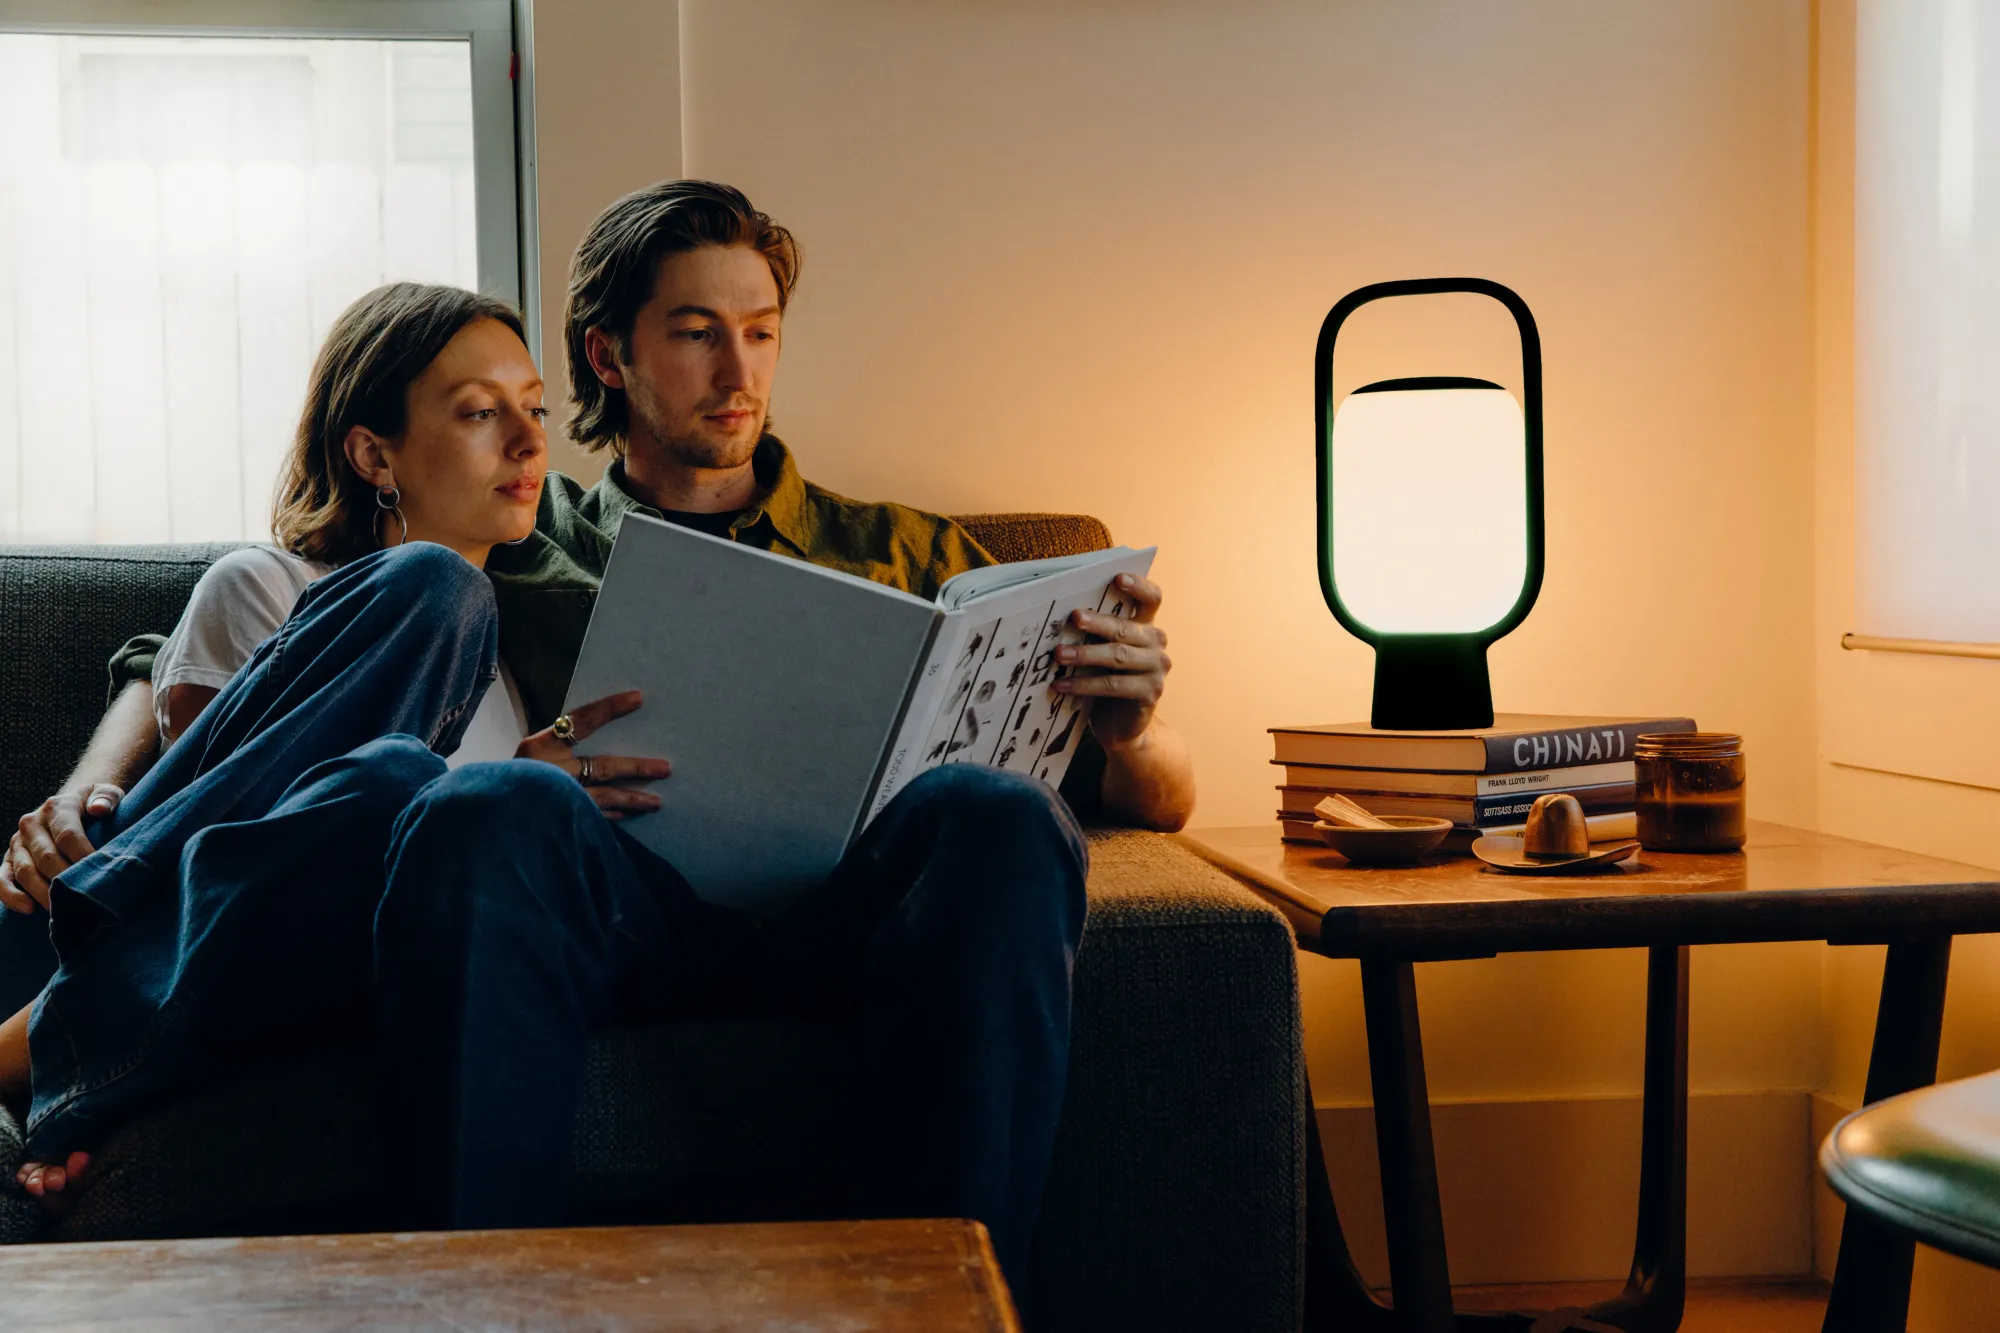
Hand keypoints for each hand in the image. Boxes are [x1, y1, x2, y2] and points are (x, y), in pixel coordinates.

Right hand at [1, 784, 121, 914]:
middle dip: (66, 881)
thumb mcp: (105, 794)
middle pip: (47, 857)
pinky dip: (12, 895)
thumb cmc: (94, 804)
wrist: (72, 804)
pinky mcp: (8, 859)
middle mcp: (32, 824)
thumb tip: (99, 809)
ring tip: (63, 911)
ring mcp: (18, 842)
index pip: (68, 835)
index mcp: (56, 807)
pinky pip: (2, 878)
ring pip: (26, 871)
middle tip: (85, 902)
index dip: (83, 857)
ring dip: (43, 893)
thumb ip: (107, 798)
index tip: (100, 875)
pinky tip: (29, 909)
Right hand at [514, 690, 671, 819]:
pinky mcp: (557, 824)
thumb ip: (556, 748)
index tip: (638, 698)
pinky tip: (626, 816)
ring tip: (657, 802)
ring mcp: (554, 801)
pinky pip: (591, 820)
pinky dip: (609, 817)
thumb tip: (591, 740)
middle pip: (602, 766)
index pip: (580, 720)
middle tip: (665, 768)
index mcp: (537, 748)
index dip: (609, 709)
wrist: (476, 820)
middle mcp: (548, 773)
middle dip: (635, 768)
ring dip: (631, 799)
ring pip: (603, 799)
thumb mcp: (525, 758)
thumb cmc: (503, 783)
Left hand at [1056, 574, 1170, 750]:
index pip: (1152, 598)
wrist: (1120, 726)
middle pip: (1126, 628)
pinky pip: (1113, 686)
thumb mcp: (1101, 653)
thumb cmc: (1105, 681)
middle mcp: (1157, 644)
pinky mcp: (1150, 693)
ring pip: (1118, 657)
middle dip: (1098, 623)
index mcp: (1147, 626)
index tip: (1117, 577)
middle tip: (1074, 618)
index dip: (1138, 586)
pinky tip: (1061, 685)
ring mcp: (1157, 670)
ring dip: (1086, 655)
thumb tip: (1060, 616)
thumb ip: (1093, 633)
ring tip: (1059, 655)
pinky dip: (1084, 685)